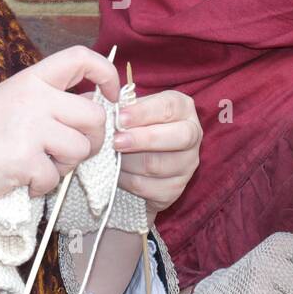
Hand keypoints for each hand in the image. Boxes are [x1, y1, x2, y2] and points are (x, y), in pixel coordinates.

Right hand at [0, 46, 121, 205]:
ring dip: (65, 166)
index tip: (111, 96)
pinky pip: (55, 179)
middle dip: (92, 140)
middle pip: (95, 116)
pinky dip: (41, 186)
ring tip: (36, 166)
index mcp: (31, 79)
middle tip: (70, 152)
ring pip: (81, 150)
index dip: (106, 74)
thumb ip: (49, 100)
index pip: (81, 58)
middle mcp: (34, 98)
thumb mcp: (12, 101)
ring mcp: (30, 129)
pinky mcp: (25, 160)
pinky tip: (19, 180)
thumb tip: (95, 105)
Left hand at [107, 90, 201, 216]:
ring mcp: (187, 164)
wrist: (138, 157)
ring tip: (111, 156)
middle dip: (143, 139)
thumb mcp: (131, 108)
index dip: (144, 112)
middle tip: (116, 141)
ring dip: (128, 162)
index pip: (169, 107)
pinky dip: (126, 180)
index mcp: (183, 108)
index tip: (119, 118)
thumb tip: (100, 105)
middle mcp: (192, 135)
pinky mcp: (175, 188)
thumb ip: (119, 104)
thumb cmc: (133, 124)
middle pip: (178, 138)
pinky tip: (116, 172)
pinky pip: (147, 186)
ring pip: (157, 165)